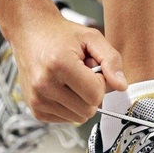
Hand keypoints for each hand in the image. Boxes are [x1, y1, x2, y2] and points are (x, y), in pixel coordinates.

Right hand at [10, 14, 126, 122]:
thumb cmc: (62, 35)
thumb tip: (122, 86)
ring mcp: (37, 99)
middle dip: (91, 93)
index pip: (96, 95)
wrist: (31, 33)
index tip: (91, 68)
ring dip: (80, 100)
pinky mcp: (35, 110)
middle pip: (88, 110)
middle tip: (81, 73)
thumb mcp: (92, 38)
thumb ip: (112, 61)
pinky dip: (70, 106)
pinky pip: (67, 119)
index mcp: (59, 65)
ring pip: (78, 118)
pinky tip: (62, 88)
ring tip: (71, 79)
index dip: (100, 82)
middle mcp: (44, 85)